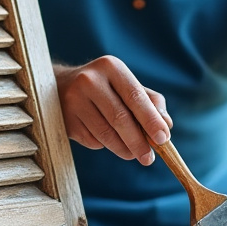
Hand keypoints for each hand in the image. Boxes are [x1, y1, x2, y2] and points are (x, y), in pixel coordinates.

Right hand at [54, 56, 172, 165]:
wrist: (61, 87)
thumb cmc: (105, 88)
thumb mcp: (127, 86)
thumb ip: (150, 102)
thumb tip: (166, 125)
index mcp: (111, 67)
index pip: (135, 96)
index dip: (150, 119)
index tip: (163, 138)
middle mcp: (89, 80)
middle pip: (119, 118)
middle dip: (138, 141)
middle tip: (148, 158)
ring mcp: (74, 100)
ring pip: (105, 134)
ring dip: (123, 149)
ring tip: (132, 154)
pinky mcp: (65, 119)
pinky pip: (91, 140)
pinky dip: (104, 145)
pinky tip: (105, 139)